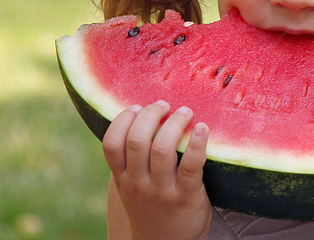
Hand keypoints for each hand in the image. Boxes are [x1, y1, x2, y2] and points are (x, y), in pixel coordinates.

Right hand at [102, 101, 210, 239]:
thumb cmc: (152, 206)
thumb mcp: (132, 186)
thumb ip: (132, 160)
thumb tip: (141, 117)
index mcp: (123, 178)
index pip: (111, 143)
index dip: (122, 120)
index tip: (136, 107)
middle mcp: (138, 183)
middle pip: (137, 141)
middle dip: (151, 114)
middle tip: (165, 105)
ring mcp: (161, 191)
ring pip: (162, 149)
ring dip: (174, 123)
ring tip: (185, 112)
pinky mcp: (186, 196)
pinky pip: (191, 165)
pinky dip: (197, 143)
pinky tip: (202, 128)